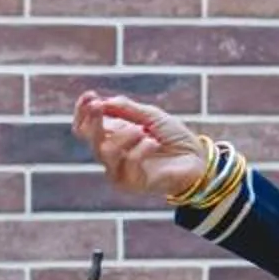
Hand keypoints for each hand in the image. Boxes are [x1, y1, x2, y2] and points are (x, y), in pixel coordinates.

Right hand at [71, 90, 209, 203]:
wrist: (197, 158)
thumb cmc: (173, 136)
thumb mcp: (150, 115)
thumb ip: (126, 109)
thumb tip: (102, 102)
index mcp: (111, 136)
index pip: (84, 128)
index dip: (81, 112)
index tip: (90, 96)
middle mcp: (111, 154)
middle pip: (89, 138)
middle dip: (93, 120)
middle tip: (100, 106)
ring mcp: (120, 170)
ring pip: (105, 152)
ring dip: (123, 136)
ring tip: (142, 130)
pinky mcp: (133, 183)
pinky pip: (128, 164)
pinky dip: (140, 149)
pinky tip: (153, 143)